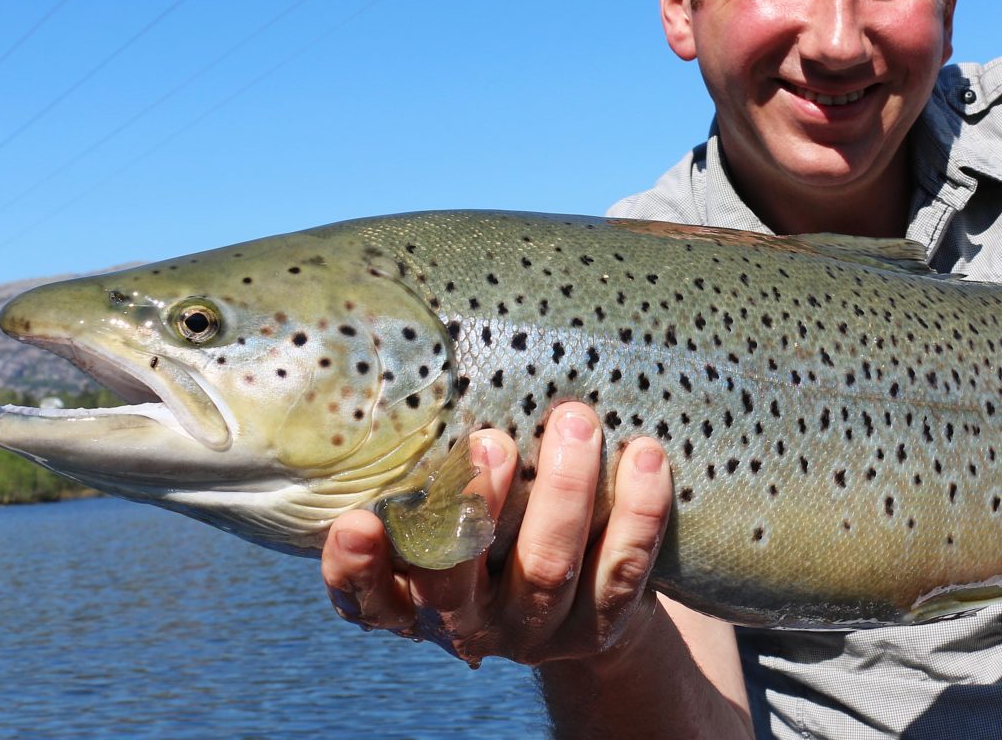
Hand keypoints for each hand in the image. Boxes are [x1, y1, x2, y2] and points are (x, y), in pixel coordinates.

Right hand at [320, 402, 673, 666]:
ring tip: (575, 421)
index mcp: (410, 600)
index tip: (358, 522)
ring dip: (564, 491)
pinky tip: (645, 455)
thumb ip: (428, 472)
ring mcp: (534, 632)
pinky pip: (621, 570)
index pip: (365, 598)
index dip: (356, 568)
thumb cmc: (491, 531)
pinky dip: (637, 512)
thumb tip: (425, 368)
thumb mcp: (448, 514)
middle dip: (474, 507)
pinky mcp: (600, 629)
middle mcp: (465, 625)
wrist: (579, 604)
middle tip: (493, 441)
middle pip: (457, 582)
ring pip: (546, 569)